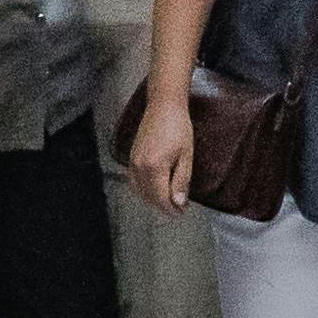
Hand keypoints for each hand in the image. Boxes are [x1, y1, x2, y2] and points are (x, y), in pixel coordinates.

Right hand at [127, 89, 195, 214]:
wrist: (163, 106)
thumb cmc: (179, 127)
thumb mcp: (186, 155)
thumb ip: (181, 181)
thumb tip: (178, 203)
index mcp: (154, 168)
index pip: (161, 198)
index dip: (172, 209)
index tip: (183, 211)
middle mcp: (139, 167)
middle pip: (149, 197)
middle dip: (163, 206)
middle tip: (178, 208)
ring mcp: (133, 162)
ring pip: (140, 191)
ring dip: (153, 200)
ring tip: (168, 201)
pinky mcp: (131, 157)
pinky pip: (134, 182)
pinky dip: (143, 190)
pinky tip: (154, 189)